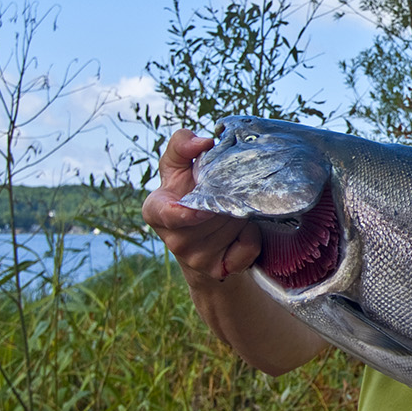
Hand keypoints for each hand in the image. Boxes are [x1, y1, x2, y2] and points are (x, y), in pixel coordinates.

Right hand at [141, 128, 260, 280]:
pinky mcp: (217, 269)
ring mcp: (195, 257)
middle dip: (227, 198)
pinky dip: (253, 236)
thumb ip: (182, 145)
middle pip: (212, 214)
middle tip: (229, 191)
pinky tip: (245, 230)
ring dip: (242, 213)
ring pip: (233, 227)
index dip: (183, 214)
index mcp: (157, 210)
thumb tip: (203, 141)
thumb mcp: (178, 165)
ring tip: (234, 209)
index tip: (198, 210)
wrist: (202, 239)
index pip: (164, 215)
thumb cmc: (188, 193)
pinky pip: (246, 248)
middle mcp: (174, 238)